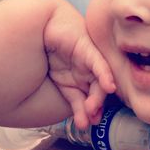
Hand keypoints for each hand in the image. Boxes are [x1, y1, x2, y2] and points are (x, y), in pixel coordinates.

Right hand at [43, 1, 114, 127]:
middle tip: (91, 118)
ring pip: (99, 82)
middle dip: (94, 107)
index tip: (85, 124)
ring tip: (93, 109)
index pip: (89, 99)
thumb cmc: (49, 53)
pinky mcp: (89, 49)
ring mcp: (90, 61)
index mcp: (82, 81)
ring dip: (98, 97)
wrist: (41, 26)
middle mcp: (89, 72)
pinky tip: (109, 87)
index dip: (88, 112)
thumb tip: (80, 122)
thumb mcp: (61, 84)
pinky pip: (99, 64)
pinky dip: (105, 75)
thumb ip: (73, 100)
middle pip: (97, 92)